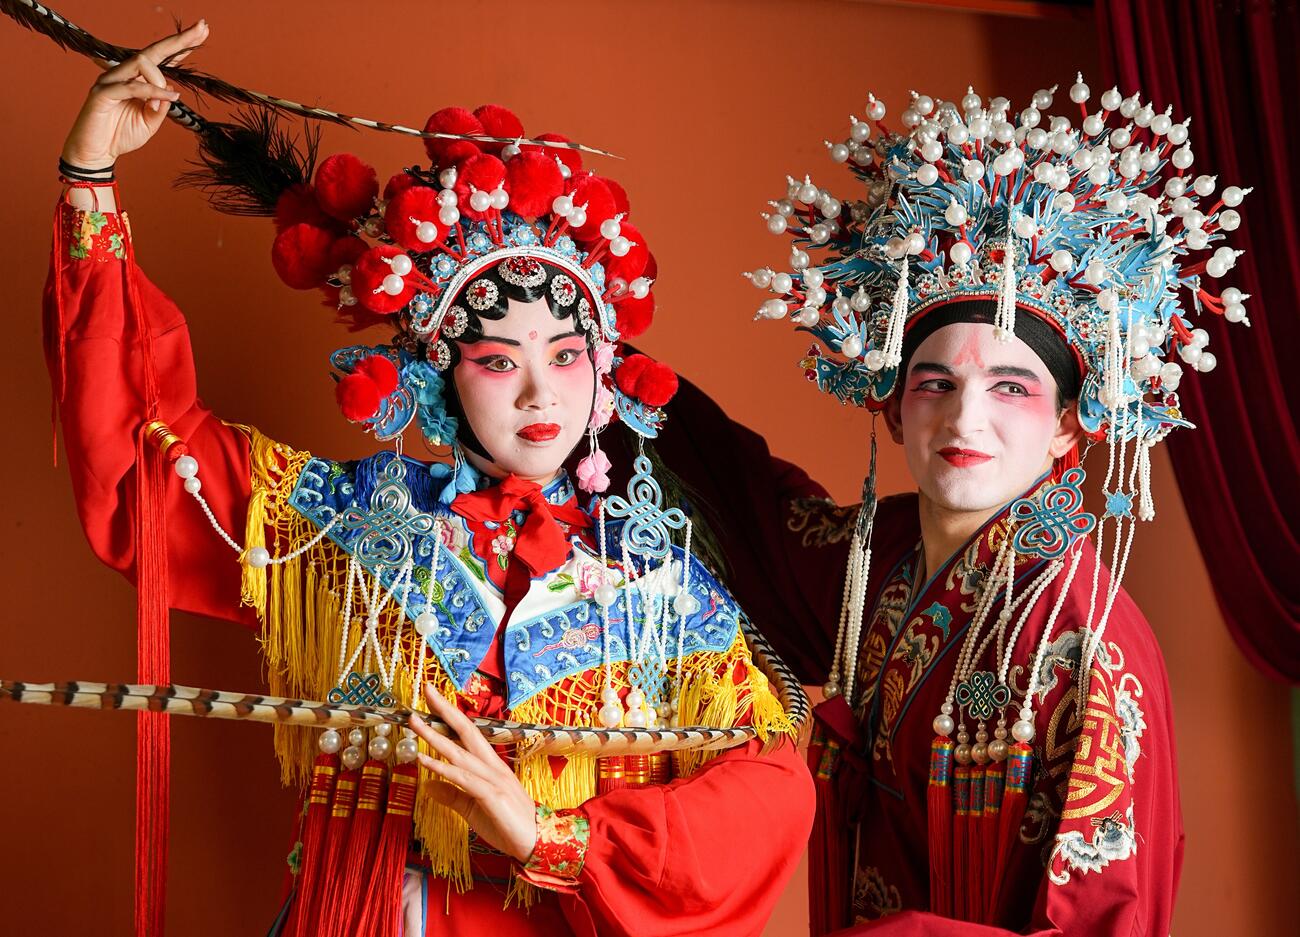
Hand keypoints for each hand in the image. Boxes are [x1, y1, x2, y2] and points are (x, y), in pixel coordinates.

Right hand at [60, 20, 208, 169]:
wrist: (97, 153)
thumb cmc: (121, 136)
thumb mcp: (150, 123)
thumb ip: (161, 106)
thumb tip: (172, 88)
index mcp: (137, 79)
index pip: (161, 58)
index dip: (181, 45)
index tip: (202, 31)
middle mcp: (123, 74)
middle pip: (152, 51)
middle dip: (179, 40)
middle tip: (202, 28)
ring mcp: (111, 80)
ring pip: (142, 63)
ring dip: (161, 80)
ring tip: (170, 98)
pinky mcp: (102, 92)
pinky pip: (132, 86)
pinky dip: (153, 91)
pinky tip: (169, 97)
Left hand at [408, 684, 538, 862]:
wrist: (536, 843)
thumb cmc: (507, 825)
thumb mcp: (473, 809)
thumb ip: (452, 795)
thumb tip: (427, 785)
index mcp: (491, 766)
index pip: (468, 734)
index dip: (450, 715)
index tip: (431, 698)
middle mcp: (493, 767)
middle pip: (466, 732)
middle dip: (445, 711)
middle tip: (425, 690)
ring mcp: (494, 780)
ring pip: (460, 753)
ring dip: (435, 737)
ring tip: (415, 723)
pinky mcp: (492, 796)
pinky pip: (463, 779)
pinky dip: (443, 768)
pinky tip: (424, 761)